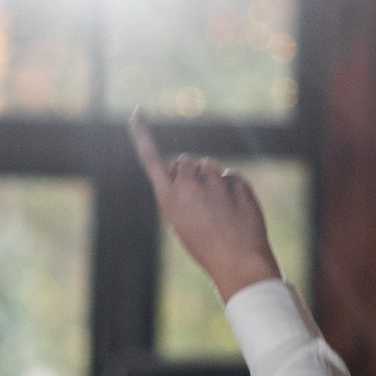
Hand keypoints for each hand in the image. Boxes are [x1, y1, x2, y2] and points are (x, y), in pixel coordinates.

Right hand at [131, 116, 279, 302]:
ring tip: (219, 209)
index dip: (142, 135)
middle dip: (191, 173)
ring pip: (209, 166)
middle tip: (199, 199)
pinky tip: (235, 211)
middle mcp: (188, 185)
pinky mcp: (237, 182)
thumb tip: (192, 168)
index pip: (151, 159)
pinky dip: (233, 189)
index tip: (137, 113)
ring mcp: (214, 182)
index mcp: (168, 198)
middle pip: (184, 162)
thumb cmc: (205, 246)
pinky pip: (231, 176)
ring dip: (212, 180)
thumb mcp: (181, 221)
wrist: (238, 262)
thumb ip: (181, 192)